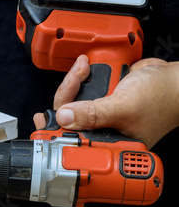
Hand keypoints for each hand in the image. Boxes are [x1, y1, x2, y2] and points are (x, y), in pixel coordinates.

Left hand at [33, 55, 178, 147]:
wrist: (174, 77)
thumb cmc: (160, 97)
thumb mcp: (123, 107)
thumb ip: (92, 114)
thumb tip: (64, 117)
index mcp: (105, 141)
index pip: (72, 137)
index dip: (55, 128)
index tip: (41, 118)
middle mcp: (100, 129)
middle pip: (67, 115)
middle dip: (67, 93)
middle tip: (76, 76)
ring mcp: (99, 112)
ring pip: (71, 99)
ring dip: (73, 80)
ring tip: (84, 67)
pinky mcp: (100, 97)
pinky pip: (80, 88)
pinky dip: (80, 75)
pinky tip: (85, 65)